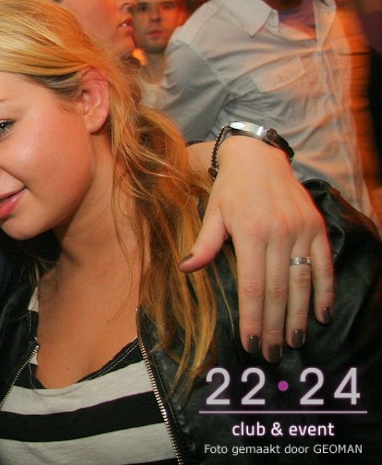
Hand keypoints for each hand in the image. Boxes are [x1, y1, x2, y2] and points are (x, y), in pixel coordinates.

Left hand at [182, 137, 333, 361]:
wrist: (259, 158)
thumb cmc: (230, 189)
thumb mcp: (212, 213)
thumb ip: (204, 244)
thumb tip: (185, 269)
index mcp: (250, 233)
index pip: (252, 286)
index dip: (252, 318)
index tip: (249, 343)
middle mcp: (279, 234)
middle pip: (278, 290)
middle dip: (273, 326)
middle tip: (271, 353)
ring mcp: (302, 232)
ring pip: (302, 283)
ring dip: (299, 316)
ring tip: (294, 341)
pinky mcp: (317, 229)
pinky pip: (324, 265)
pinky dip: (324, 291)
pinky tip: (321, 315)